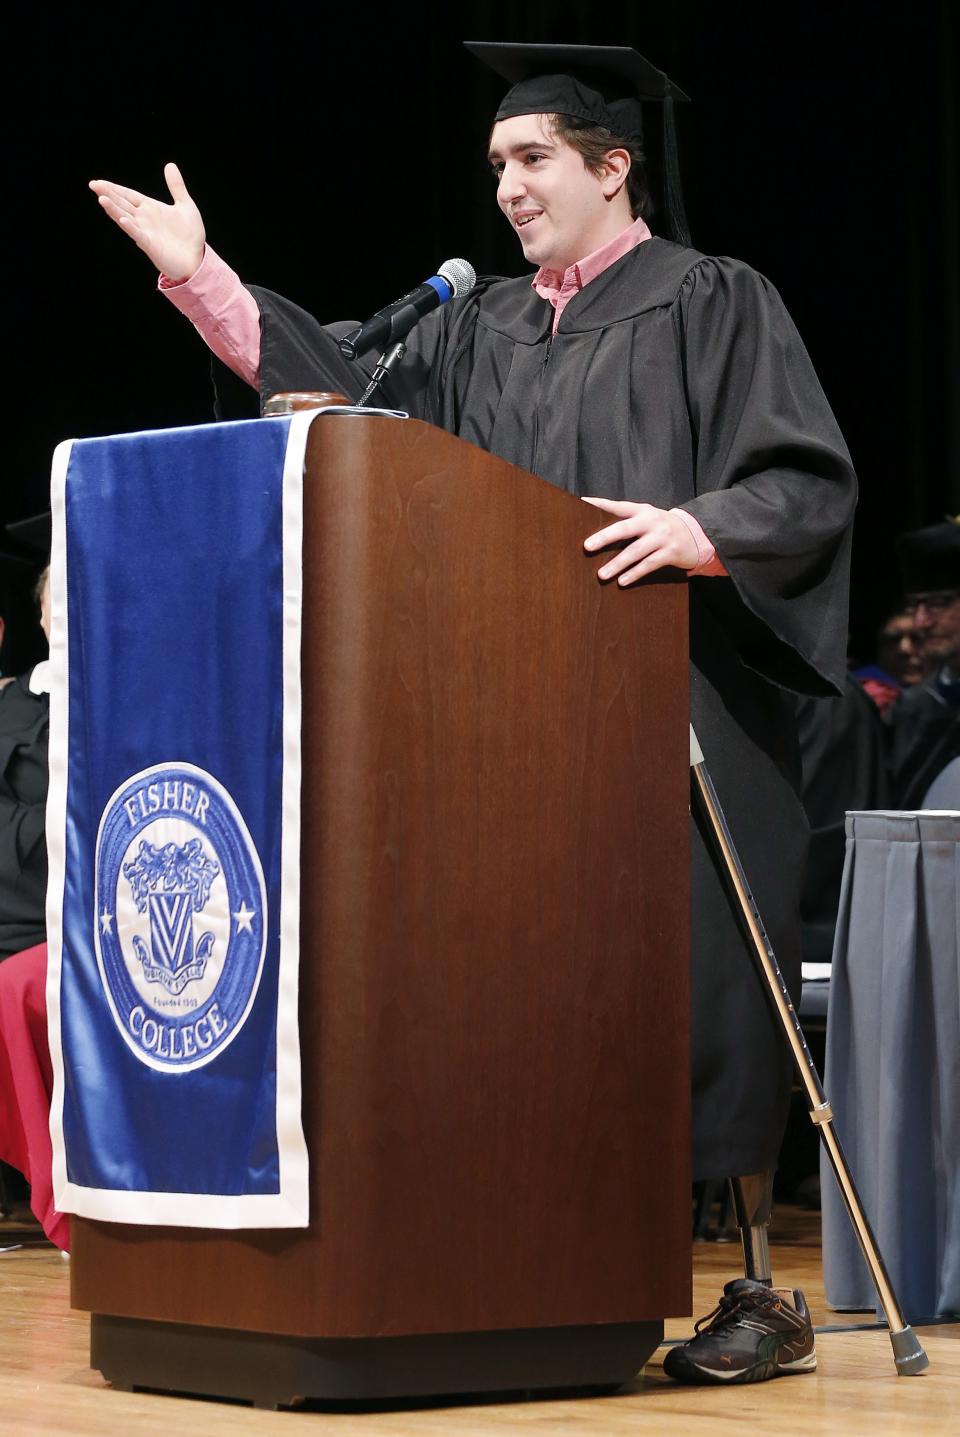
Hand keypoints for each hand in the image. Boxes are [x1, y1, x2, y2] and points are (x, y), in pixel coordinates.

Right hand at [89, 162, 204, 281]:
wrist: (197, 259)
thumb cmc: (190, 235)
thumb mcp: (186, 205)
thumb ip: (177, 186)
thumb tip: (170, 165)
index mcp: (150, 208)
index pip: (128, 195)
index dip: (114, 188)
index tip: (98, 182)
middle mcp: (144, 219)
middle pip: (122, 204)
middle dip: (108, 194)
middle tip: (93, 185)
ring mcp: (146, 232)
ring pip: (125, 218)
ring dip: (114, 209)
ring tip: (101, 199)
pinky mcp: (151, 246)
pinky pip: (138, 235)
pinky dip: (131, 227)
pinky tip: (122, 219)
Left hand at [582, 498, 698, 583]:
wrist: (696, 535)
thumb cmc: (661, 529)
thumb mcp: (647, 519)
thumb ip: (626, 521)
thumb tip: (595, 532)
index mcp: (641, 511)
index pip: (617, 506)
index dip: (599, 504)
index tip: (580, 504)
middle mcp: (651, 521)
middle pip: (624, 528)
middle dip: (605, 537)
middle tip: (587, 546)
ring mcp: (662, 537)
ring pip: (636, 550)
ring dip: (617, 563)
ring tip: (601, 574)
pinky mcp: (671, 553)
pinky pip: (650, 564)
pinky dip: (635, 573)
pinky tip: (622, 581)